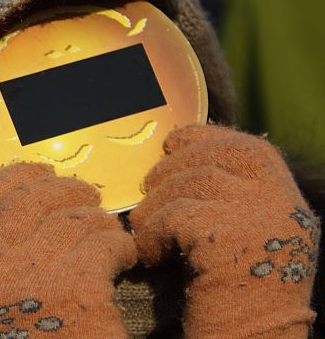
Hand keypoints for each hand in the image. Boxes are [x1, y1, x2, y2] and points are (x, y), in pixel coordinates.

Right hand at [0, 163, 136, 337]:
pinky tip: (126, 258)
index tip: (38, 171)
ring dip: (98, 220)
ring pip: (70, 218)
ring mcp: (28, 278)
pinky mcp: (72, 287)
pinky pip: (102, 242)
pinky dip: (119, 245)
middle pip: (26, 202)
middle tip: (88, 195)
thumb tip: (35, 209)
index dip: (9, 179)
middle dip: (62, 190)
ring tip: (110, 235)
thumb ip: (4, 266)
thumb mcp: (2, 311)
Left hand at [129, 125, 318, 337]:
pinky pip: (173, 216)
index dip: (200, 142)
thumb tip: (172, 148)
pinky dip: (152, 234)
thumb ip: (227, 193)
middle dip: (168, 174)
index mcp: (286, 197)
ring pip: (187, 184)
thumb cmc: (233, 292)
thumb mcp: (244, 233)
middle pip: (210, 159)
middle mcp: (280, 201)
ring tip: (147, 232)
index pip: (243, 147)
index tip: (170, 149)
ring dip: (155, 208)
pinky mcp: (227, 237)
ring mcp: (258, 217)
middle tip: (148, 198)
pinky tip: (150, 255)